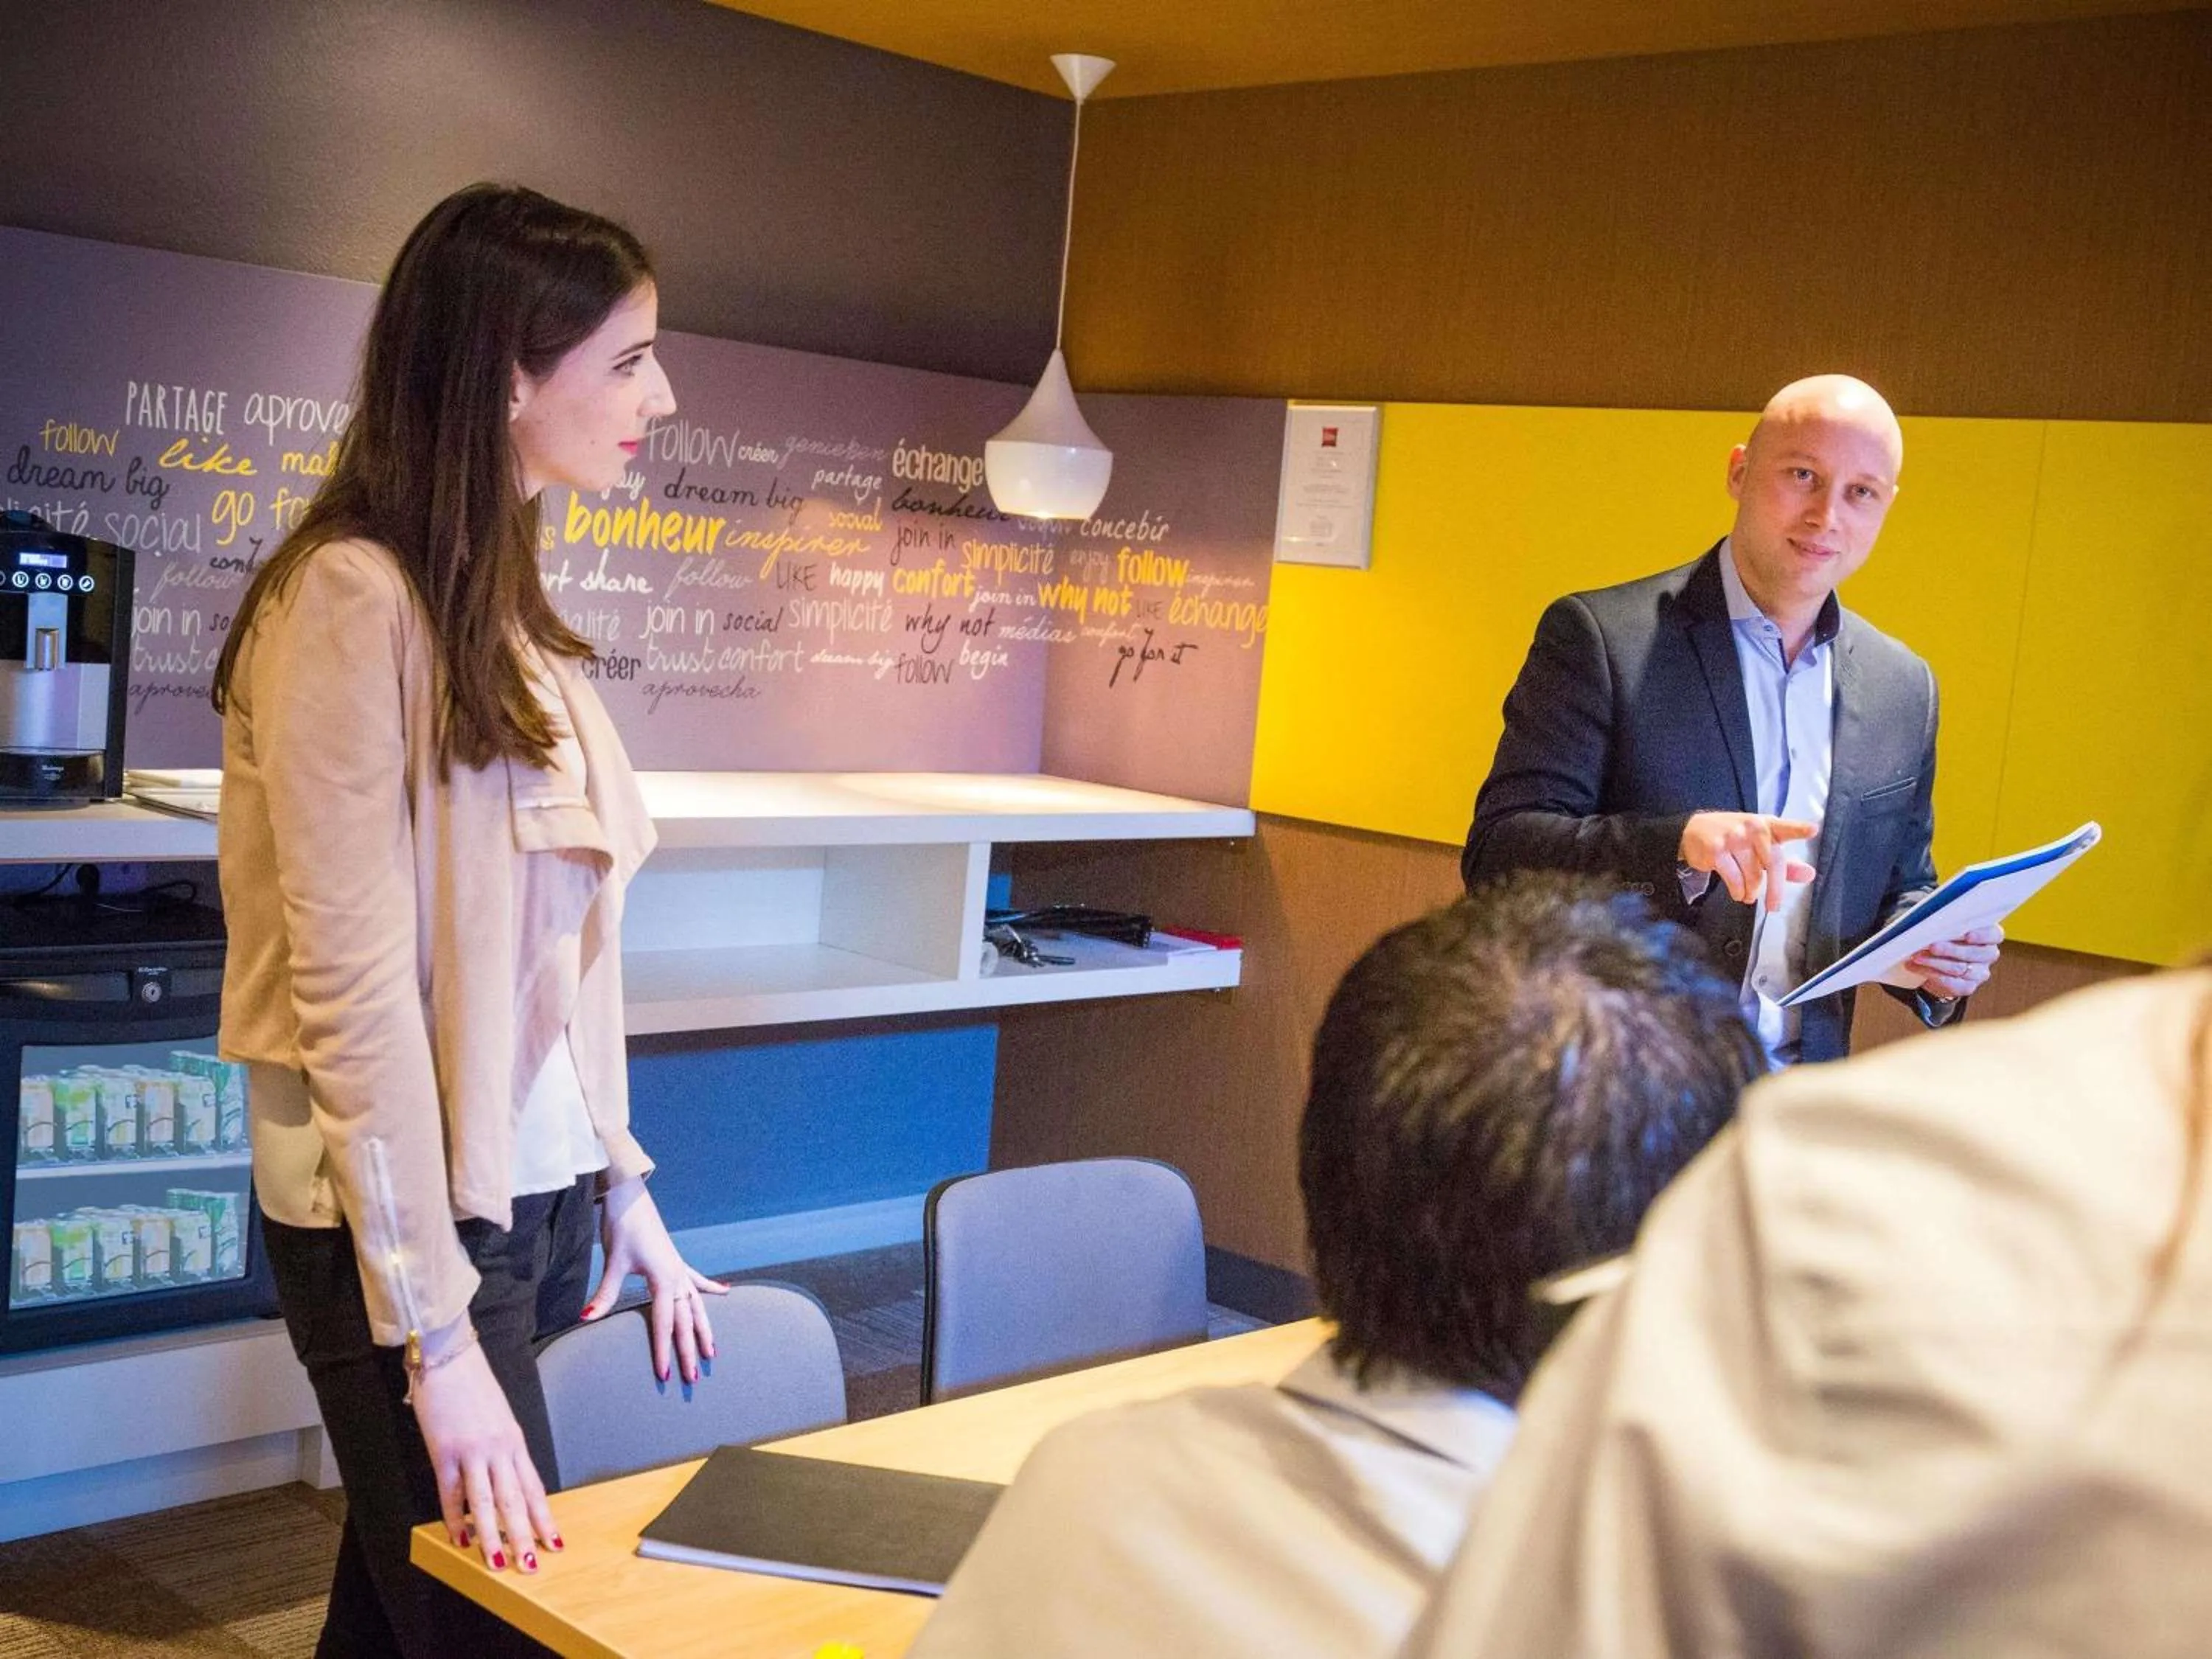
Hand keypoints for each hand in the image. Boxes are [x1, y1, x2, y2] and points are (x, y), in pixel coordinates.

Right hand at [411, 1338, 558, 1572]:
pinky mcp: (444, 1451)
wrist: (448, 1356)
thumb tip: (503, 1476)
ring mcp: (472, 1451)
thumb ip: (501, 1446)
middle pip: (516, 1500)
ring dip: (493, 1535)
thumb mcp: (497, 1416)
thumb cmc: (471, 1384)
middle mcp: (499, 1448)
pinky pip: (451, 1492)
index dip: (544, 1516)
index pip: (534, 1487)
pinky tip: (459, 1537)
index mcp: (515, 1440)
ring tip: (499, 1561)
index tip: (554, 1540)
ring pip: (487, 1502)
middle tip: (533, 1563)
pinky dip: (455, 1517)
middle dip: (525, 1535)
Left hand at [581, 1177, 727, 1385]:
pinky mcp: (676, 1261)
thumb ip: (604, 1294)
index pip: (665, 1323)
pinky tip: (725, 1292)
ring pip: (697, 1306)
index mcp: (664, 1279)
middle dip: (690, 1350)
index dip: (665, 1350)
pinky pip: (698, 1280)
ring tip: (713, 1352)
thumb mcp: (614, 1262)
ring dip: (705, 1329)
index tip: (665, 1374)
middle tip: (693, 1378)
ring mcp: (680, 1268)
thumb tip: (585, 1319)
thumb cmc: (623, 1228)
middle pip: (686, 1321)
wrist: (630, 1199)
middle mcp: (677, 1276)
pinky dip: (711, 1288)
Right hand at [1679, 813, 1818, 912]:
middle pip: (1773, 863)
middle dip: (1775, 890)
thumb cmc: (1733, 839)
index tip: (1812, 830)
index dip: (1799, 829)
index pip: (1785, 827)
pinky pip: (1735, 880)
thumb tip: (1809, 874)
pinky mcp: (1716, 850)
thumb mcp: (1759, 846)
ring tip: (1748, 894)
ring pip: (1753, 876)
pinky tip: (1737, 892)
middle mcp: (1751, 827)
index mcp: (1766, 824)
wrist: (1692, 831)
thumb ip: (1785, 863)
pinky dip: (1737, 891)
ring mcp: (1733, 837)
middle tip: (1773, 906)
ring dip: (1751, 892)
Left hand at [1905, 923, 2002, 999]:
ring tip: (1916, 956)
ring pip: (1959, 969)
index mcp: (1989, 936)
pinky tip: (1916, 968)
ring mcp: (1980, 972)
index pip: (1994, 934)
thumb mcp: (1948, 928)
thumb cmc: (1946, 937)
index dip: (1982, 935)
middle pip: (1974, 953)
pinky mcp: (1967, 986)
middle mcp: (1988, 954)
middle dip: (1951, 949)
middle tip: (1932, 946)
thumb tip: (1931, 923)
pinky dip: (1931, 974)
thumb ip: (1948, 924)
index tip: (1967, 935)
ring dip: (1935, 962)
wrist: (1940, 964)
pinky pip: (1952, 983)